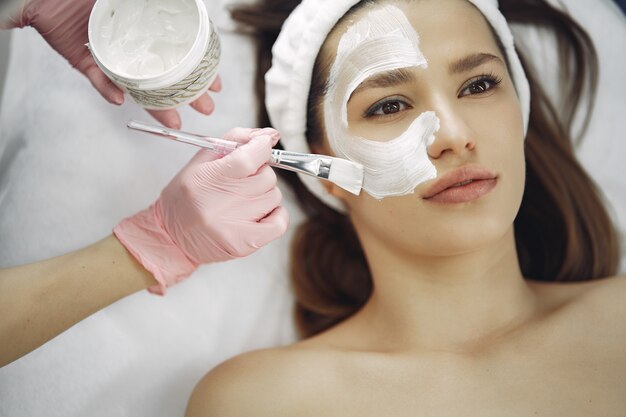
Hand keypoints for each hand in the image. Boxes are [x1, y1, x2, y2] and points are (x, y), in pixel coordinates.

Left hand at [9, 0, 219, 127]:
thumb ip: (165, 2)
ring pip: (138, 86)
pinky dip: (108, 90)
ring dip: (155, 106)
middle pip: (165, 75)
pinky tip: (120, 99)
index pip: (181, 54)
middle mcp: (134, 44)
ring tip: (173, 121)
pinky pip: (99, 80)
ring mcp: (113, 56)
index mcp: (148, 29)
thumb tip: (193, 3)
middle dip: (187, 96)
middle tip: (205, 109)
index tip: (215, 84)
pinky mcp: (86, 62)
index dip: (200, 70)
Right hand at [113, 128, 289, 294]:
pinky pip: (280, 223)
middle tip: (241, 181)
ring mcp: (235, 225)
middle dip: (258, 173)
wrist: (172, 237)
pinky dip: (276, 215)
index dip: (261, 147)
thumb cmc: (186, 197)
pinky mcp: (245, 244)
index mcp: (209, 178)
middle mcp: (222, 202)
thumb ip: (235, 140)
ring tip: (243, 200)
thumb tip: (269, 135)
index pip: (250, 157)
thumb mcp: (201, 160)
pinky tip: (259, 213)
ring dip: (264, 195)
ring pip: (274, 196)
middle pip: (266, 176)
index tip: (261, 145)